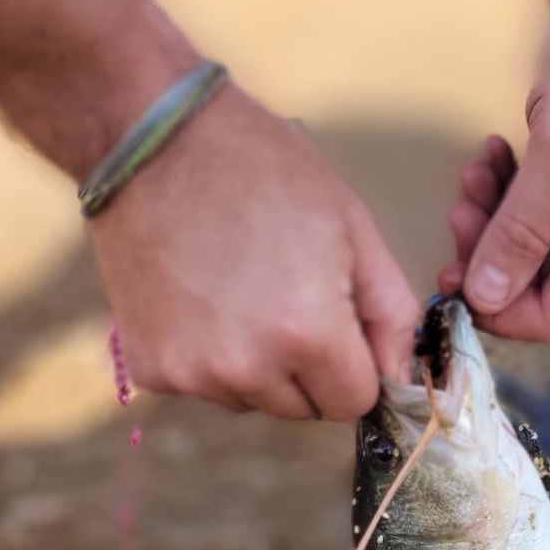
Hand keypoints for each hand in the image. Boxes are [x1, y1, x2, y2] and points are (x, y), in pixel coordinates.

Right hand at [90, 82, 417, 418]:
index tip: (340, 326)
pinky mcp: (152, 370)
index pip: (354, 403)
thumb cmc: (262, 170)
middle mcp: (247, 369)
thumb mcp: (352, 228)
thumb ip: (391, 313)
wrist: (150, 140)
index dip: (355, 365)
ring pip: (254, 401)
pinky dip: (210, 358)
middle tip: (284, 295)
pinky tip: (200, 299)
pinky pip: (205, 388)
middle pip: (305, 409)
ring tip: (238, 292)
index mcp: (307, 334)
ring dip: (259, 367)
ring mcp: (193, 375)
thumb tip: (399, 378)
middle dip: (309, 368)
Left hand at [439, 0, 549, 341]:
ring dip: (497, 211)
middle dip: (490, 249)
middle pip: (543, 281)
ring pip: (540, 239)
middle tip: (455, 200)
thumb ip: (520, 233)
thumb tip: (483, 301)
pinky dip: (517, 183)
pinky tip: (495, 147)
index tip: (444, 268)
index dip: (493, 306)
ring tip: (474, 164)